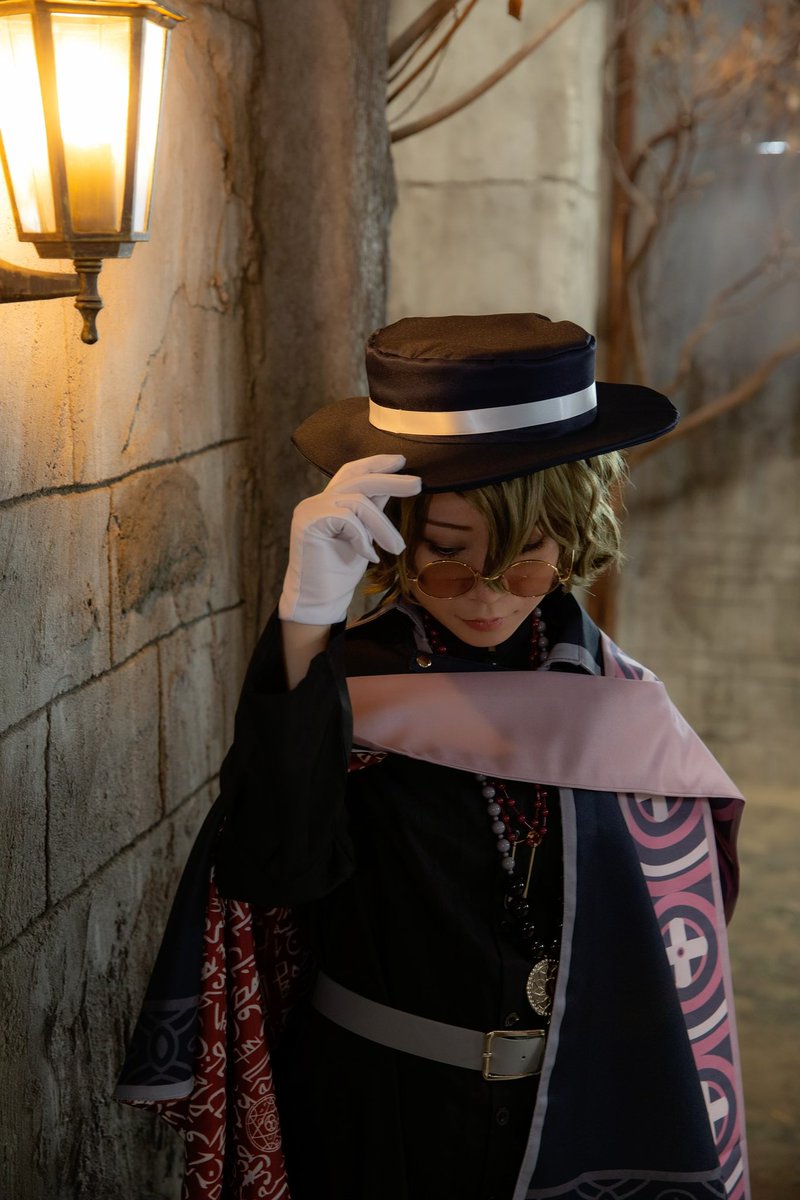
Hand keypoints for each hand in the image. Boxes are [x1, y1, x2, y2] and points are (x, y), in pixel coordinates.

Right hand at [278, 455, 421, 624]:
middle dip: (391, 480)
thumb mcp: (364, 535)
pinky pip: (348, 519)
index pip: (352, 472)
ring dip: (383, 526)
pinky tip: (368, 557)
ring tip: (397, 548)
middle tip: (418, 484)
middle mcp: (316, 501)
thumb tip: (393, 486)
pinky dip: (363, 538)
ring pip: (358, 501)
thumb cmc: (339, 573)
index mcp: (327, 501)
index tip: (401, 460)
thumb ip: (372, 510)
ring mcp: (309, 510)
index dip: (375, 463)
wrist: (319, 600)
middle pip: (358, 479)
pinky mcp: (308, 522)